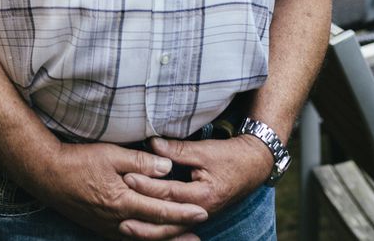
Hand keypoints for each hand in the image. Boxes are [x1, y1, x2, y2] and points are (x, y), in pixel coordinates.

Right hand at [26, 142, 207, 239]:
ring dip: (166, 240)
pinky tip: (152, 238)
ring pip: (143, 238)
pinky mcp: (100, 227)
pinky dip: (145, 240)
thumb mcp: (110, 155)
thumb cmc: (78, 161)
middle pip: (155, 230)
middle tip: (200, 230)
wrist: (47, 175)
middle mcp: (117, 219)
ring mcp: (107, 226)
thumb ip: (140, 162)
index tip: (202, 212)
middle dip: (179, 231)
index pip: (160, 209)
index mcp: (122, 201)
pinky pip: (128, 238)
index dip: (183, 212)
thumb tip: (167, 167)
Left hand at [119, 136, 273, 236]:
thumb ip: (178, 149)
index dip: (147, 184)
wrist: (253, 166)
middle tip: (120, 214)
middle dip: (143, 219)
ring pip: (171, 230)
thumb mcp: (205, 150)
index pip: (169, 192)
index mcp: (203, 195)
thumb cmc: (230, 156)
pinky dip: (160, 230)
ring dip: (148, 230)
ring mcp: (200, 216)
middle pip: (168, 220)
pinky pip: (176, 226)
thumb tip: (152, 144)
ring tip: (125, 227)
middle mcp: (201, 211)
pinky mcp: (197, 214)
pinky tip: (144, 229)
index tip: (127, 177)